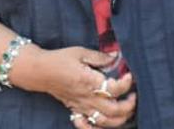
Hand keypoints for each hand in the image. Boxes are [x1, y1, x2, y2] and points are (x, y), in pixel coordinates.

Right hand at [19, 47, 135, 127]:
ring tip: (126, 109)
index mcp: (89, 81)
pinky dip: (97, 127)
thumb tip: (116, 56)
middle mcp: (86, 97)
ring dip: (119, 119)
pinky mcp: (75, 110)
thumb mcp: (80, 52)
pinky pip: (87, 125)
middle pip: (113, 110)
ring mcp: (81, 106)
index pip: (114, 88)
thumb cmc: (59, 59)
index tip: (129, 75)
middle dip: (128, 106)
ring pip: (104, 121)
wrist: (39, 71)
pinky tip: (105, 121)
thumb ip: (100, 56)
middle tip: (134, 96)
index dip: (126, 83)